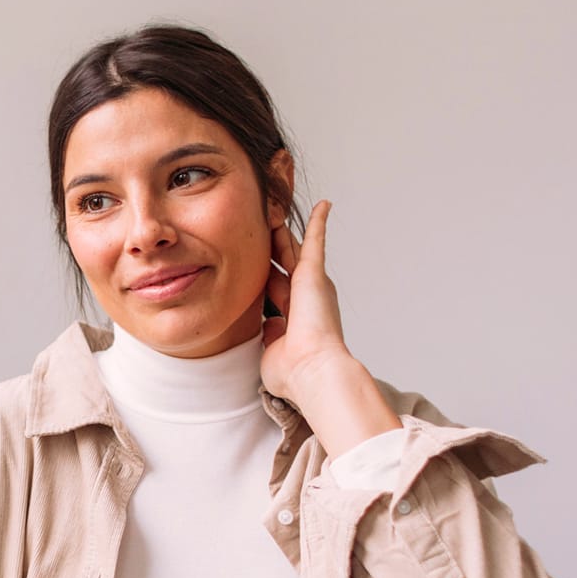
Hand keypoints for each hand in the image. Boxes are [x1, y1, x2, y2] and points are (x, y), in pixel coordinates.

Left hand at [261, 200, 400, 457]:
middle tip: (264, 229)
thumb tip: (270, 328)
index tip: (252, 266)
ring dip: (286, 232)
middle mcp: (305, 299)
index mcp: (293, 317)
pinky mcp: (315, 275)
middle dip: (274, 249)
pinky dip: (319, 222)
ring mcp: (312, 285)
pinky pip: (317, 241)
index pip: (275, 290)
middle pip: (285, 266)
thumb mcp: (271, 352)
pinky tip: (324, 205)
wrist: (311, 371)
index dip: (264, 277)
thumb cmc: (292, 372)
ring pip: (295, 250)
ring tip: (276, 211)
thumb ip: (270, 338)